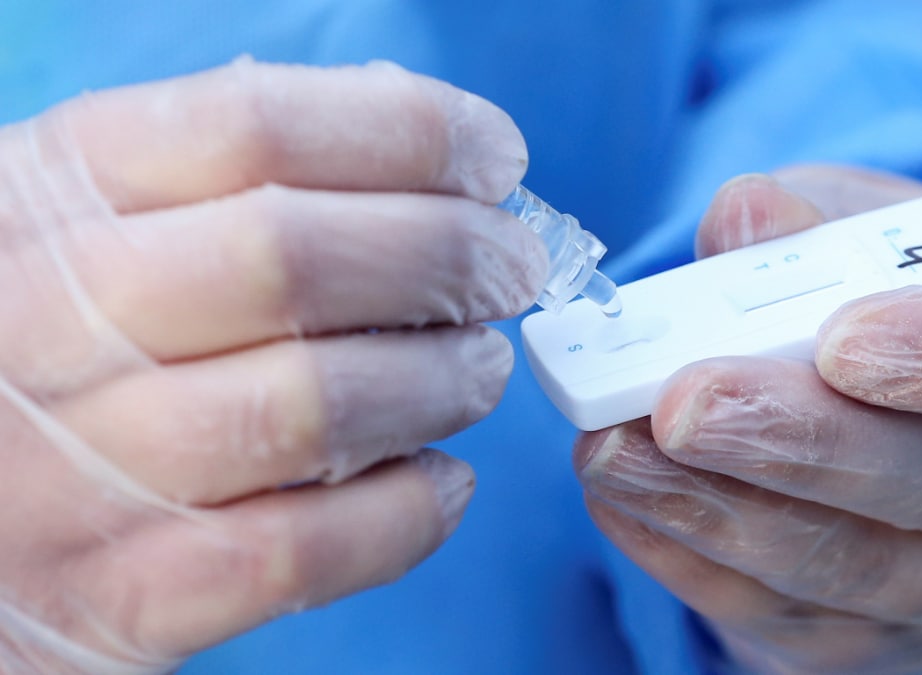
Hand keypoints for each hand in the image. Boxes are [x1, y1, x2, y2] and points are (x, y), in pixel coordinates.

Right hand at [0, 60, 545, 672]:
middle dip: (451, 254)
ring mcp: (80, 471)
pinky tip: (439, 482)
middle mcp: (47, 324)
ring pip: (315, 405)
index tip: (493, 158)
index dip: (411, 132)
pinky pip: (306, 551)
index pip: (256, 127)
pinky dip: (409, 511)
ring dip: (441, 379)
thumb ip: (219, 181)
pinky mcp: (123, 595)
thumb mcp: (80, 225)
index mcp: (46, 200)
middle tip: (509, 270)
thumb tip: (424, 158)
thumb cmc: (49, 350)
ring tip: (476, 369)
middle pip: (297, 256)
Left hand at [575, 166, 921, 672]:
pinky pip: (776, 609)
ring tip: (614, 448)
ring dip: (714, 508)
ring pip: (844, 565)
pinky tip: (624, 494)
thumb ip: (818, 227)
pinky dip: (686, 553)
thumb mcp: (883, 237)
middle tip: (684, 402)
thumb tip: (742, 216)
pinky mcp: (871, 637)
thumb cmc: (906, 307)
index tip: (840, 338)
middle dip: (796, 443)